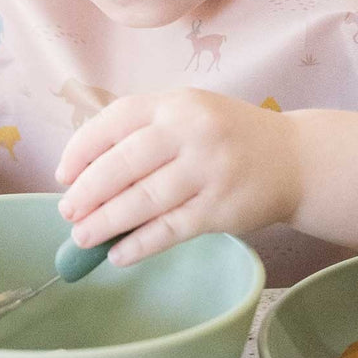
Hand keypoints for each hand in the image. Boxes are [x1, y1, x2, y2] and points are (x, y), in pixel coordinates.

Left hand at [55, 88, 300, 264]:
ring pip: (143, 200)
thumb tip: (83, 174)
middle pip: (124, 163)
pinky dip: (139, 245)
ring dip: (106, 223)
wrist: (294, 158)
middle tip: (68, 212)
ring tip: (83, 238)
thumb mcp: (188, 113)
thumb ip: (143, 131)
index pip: (115, 120)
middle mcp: (191, 131)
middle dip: (88, 192)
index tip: (63, 175)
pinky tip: (118, 255)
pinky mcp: (221, 209)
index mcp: (175, 102)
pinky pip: (170, 230)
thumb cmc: (227, 136)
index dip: (82, 149)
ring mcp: (208, 170)